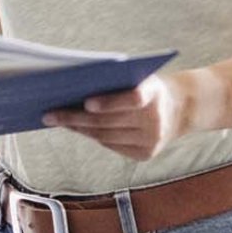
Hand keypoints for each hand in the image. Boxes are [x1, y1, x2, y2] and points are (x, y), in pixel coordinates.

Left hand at [41, 73, 189, 161]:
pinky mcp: (145, 154)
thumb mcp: (140, 77)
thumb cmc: (149, 86)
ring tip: (58, 120)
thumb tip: (74, 85)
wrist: (181, 109)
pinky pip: (112, 145)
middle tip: (50, 114)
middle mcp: (154, 121)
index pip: (132, 100)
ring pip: (106, 136)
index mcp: (154, 95)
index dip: (109, 103)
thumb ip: (117, 81)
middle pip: (109, 122)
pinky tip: (77, 128)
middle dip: (76, 118)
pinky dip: (94, 136)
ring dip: (79, 128)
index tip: (86, 103)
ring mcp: (151, 141)